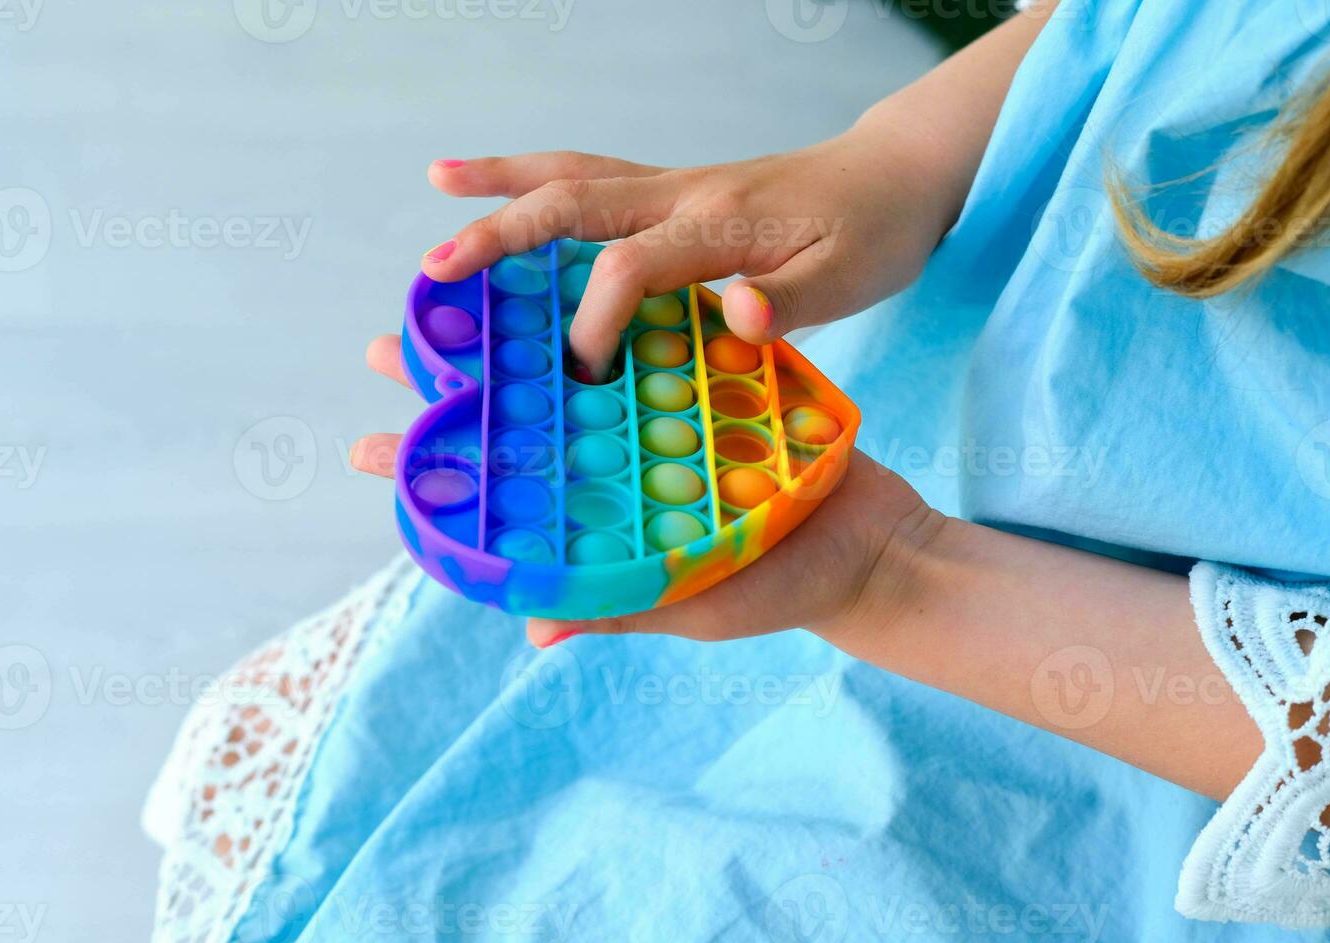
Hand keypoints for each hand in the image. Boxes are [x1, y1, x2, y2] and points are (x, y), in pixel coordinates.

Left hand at [350, 334, 941, 647]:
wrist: (877, 547)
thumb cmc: (783, 590)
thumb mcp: (695, 601)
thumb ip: (619, 602)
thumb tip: (535, 629)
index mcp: (603, 522)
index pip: (500, 496)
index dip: (432, 474)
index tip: (364, 448)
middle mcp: (618, 468)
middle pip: (520, 417)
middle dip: (458, 384)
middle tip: (386, 346)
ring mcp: (659, 423)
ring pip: (572, 368)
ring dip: (515, 334)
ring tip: (459, 292)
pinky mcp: (705, 383)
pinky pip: (650, 343)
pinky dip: (607, 312)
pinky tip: (564, 274)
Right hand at [417, 130, 952, 378]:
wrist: (895, 175)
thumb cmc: (874, 235)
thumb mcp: (853, 279)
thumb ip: (794, 302)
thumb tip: (738, 314)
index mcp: (720, 225)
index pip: (629, 269)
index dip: (591, 326)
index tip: (583, 381)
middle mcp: (684, 195)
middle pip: (575, 202)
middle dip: (500, 235)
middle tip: (435, 270)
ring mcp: (675, 185)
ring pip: (574, 176)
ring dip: (503, 182)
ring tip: (437, 183)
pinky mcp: (675, 191)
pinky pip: (594, 179)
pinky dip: (539, 180)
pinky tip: (502, 184)